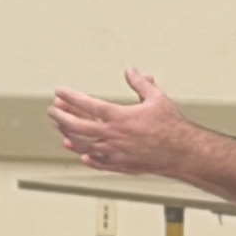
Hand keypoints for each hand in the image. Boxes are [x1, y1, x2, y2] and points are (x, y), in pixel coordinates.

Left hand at [49, 66, 186, 174]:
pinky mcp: (121, 165)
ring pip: (84, 145)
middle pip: (78, 126)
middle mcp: (113, 136)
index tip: (60, 92)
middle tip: (52, 110)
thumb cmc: (172, 127)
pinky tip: (80, 154)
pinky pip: (98, 162)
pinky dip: (87, 157)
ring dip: (69, 135)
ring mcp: (115, 152)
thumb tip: (131, 71)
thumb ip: (141, 83)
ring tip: (60, 129)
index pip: (88, 105)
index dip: (71, 97)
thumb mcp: (157, 98)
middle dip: (62, 117)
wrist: (183, 152)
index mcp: (120, 117)